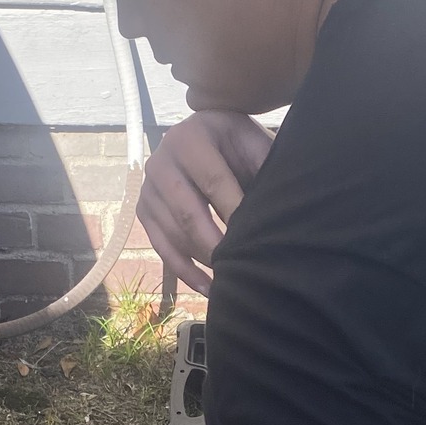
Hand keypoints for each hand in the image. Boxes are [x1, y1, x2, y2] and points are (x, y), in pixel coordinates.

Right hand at [137, 109, 273, 293]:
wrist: (212, 141)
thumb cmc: (242, 147)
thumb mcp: (255, 146)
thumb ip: (265, 168)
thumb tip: (280, 205)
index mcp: (190, 136)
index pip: (212, 180)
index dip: (234, 210)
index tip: (256, 239)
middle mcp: (160, 158)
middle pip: (187, 211)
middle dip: (216, 244)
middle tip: (241, 266)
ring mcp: (147, 187)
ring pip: (173, 233)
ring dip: (203, 260)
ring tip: (232, 278)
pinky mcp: (144, 210)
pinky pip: (161, 246)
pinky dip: (185, 271)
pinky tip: (209, 288)